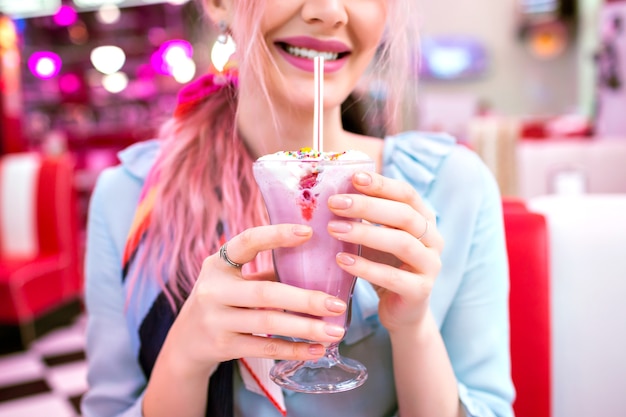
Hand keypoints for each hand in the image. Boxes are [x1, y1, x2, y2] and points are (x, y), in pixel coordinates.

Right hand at [161, 224, 347, 378]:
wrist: (186, 340)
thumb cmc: (223, 299)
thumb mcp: (234, 279)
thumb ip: (267, 271)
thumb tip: (319, 263)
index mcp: (218, 264)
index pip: (247, 242)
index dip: (276, 235)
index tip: (308, 232)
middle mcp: (213, 290)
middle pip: (265, 293)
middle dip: (305, 299)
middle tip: (337, 304)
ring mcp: (216, 320)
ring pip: (268, 323)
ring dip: (305, 328)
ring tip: (335, 331)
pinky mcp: (222, 346)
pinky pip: (264, 349)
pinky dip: (293, 350)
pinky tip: (317, 350)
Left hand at [327, 171, 443, 333]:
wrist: (402, 311)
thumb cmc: (386, 266)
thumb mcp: (377, 237)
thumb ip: (366, 216)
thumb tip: (334, 190)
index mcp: (424, 220)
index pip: (407, 194)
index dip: (381, 184)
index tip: (354, 177)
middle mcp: (433, 239)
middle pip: (404, 215)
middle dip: (367, 206)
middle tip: (335, 203)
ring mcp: (430, 265)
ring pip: (401, 243)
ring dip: (365, 233)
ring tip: (333, 229)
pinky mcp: (420, 291)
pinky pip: (393, 277)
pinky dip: (366, 267)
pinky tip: (342, 260)